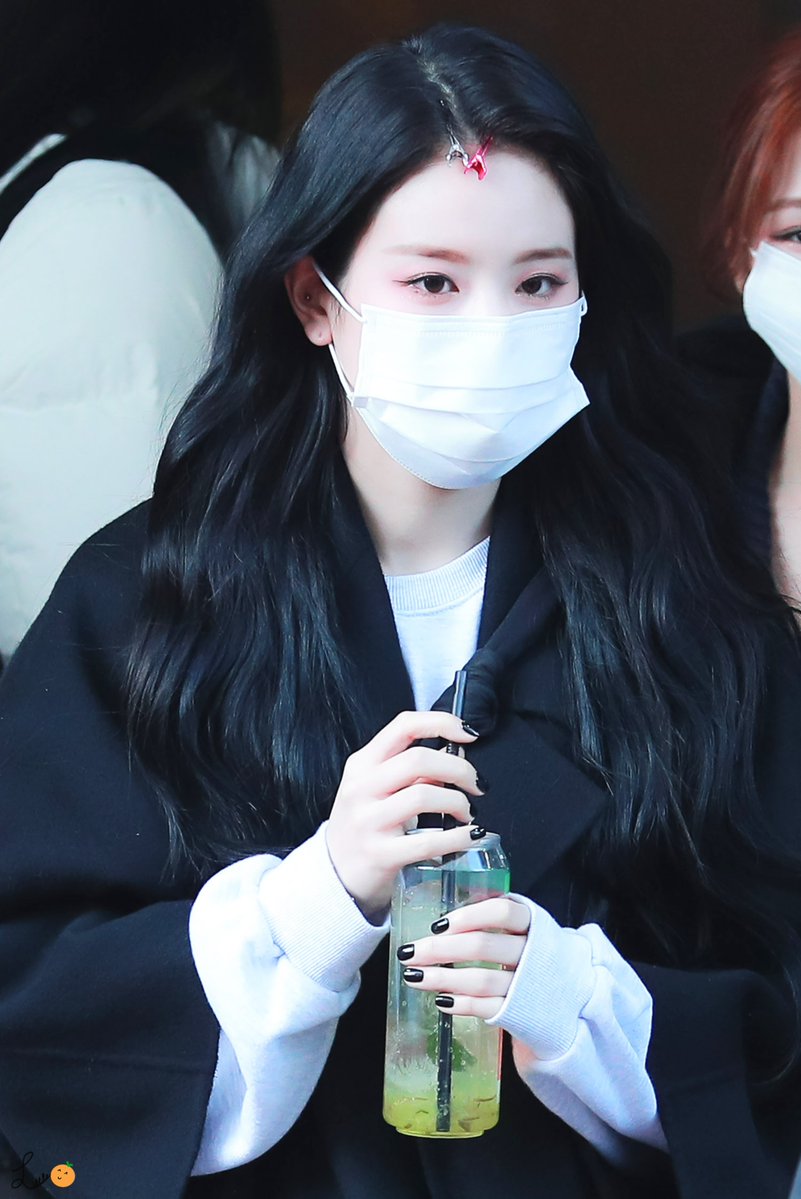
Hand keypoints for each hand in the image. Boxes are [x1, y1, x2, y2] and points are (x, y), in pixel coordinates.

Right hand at [326, 710, 484, 918]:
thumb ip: (410, 769)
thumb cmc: (364, 824)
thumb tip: (457, 751)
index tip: (469, 733)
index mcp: (363, 764)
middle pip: (419, 760)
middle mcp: (362, 788)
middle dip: (459, 769)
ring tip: (467, 813)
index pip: (404, 725)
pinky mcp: (380, 854)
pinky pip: (428, 841)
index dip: (442, 723)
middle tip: (477, 784)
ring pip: (424, 796)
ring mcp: (368, 821)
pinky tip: (470, 836)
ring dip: (458, 802)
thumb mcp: (376, 788)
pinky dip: (458, 837)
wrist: (334, 873)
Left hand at [397, 896, 530, 1018]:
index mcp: (533, 923)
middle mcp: (532, 952)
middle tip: (409, 952)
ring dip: (443, 978)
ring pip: (481, 979)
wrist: (572, 995)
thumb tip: (443, 918)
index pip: (502, 911)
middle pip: (483, 946)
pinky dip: (461, 1004)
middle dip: (440, 949)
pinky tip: (441, 1000)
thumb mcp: (526, 929)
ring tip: (414, 977)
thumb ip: (494, 919)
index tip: (438, 924)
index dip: (469, 916)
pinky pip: (487, 1008)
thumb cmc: (535, 955)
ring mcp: (527, 985)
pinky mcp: (521, 1013)